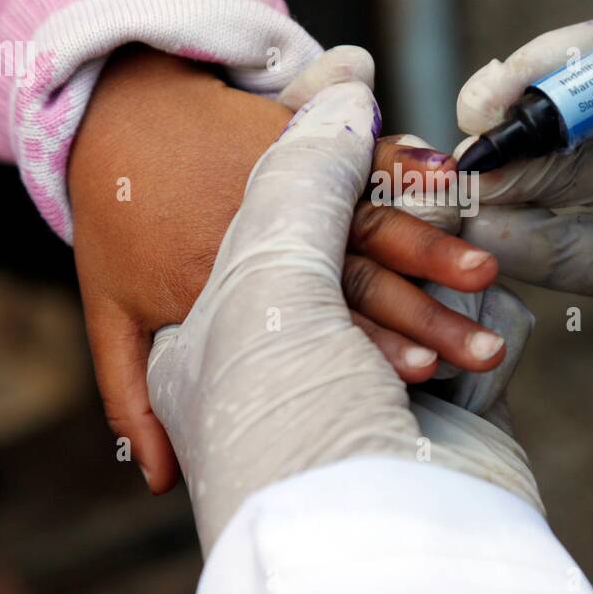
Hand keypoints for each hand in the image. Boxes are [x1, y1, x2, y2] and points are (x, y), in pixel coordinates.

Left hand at [69, 45, 505, 492]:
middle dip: (418, 313)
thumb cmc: (116, 224)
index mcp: (217, 286)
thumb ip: (131, 396)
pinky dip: (406, 168)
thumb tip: (156, 478)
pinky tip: (451, 184)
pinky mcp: (306, 144)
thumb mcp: (111, 311)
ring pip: (367, 221)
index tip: (420, 375)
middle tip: (477, 342)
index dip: (365, 350)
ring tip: (481, 268)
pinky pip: (362, 158)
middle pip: (350, 282)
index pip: (303, 327)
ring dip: (427, 246)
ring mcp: (288, 187)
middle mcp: (258, 238)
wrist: (119, 115)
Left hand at [146, 82, 538, 547]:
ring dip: (446, 290)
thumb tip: (346, 94)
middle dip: (404, 236)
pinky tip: (490, 324)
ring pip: (412, 305)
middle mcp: (278, 370)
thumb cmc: (284, 417)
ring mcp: (352, 403)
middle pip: (349, 263)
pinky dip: (476, 331)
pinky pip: (455, 352)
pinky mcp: (424, 430)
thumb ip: (304, 178)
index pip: (269, 226)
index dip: (324, 171)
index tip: (370, 130)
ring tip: (480, 273)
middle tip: (444, 192)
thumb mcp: (268, 277)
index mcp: (210, 338)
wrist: (375, 548)